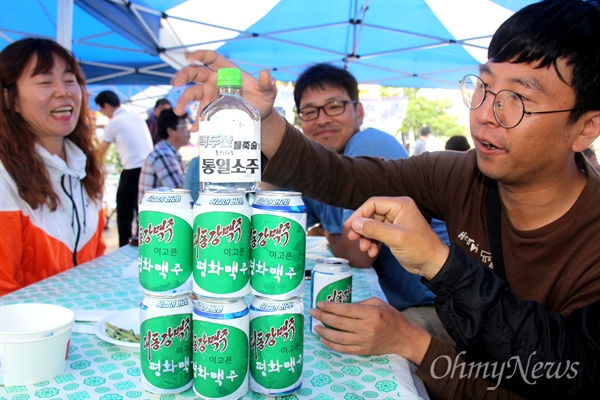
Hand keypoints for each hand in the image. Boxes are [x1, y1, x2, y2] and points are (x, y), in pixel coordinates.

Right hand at [171, 50, 277, 124]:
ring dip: (184, 101)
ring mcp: (211, 95)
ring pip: (192, 93)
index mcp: (227, 71)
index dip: (200, 55)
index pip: (211, 58)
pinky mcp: (211, 110)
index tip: (189, 56)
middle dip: (183, 76)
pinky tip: (195, 129)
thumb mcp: (268, 91)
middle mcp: (215, 81)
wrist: (260, 116)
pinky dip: (197, 122)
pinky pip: (201, 115)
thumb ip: (267, 83)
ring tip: (179, 111)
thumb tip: (266, 74)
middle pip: (195, 73)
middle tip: (175, 84)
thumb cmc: (263, 98)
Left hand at [309, 297, 430, 363]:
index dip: (330, 307)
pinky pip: (344, 349)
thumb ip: (360, 304)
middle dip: (323, 317)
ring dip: (324, 332)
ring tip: (316, 326)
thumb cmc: (391, 317)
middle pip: (339, 323)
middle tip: (313, 312)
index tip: (320, 304)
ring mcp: (364, 341)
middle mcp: (367, 328)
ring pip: (339, 338)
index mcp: (371, 313)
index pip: (345, 310)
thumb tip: (341, 306)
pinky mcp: (363, 351)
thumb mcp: (378, 303)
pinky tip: (324, 339)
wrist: (404, 338)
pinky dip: (332, 345)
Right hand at [343, 196, 448, 279]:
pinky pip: (377, 234)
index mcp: (400, 205)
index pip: (373, 203)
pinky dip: (373, 242)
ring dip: (366, 237)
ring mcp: (395, 222)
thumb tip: (354, 223)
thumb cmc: (420, 248)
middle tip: (353, 239)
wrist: (433, 264)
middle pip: (371, 215)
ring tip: (365, 249)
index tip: (349, 226)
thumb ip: (374, 229)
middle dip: (362, 228)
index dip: (359, 214)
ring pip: (372, 226)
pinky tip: (372, 252)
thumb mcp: (395, 237)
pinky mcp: (394, 233)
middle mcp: (397, 211)